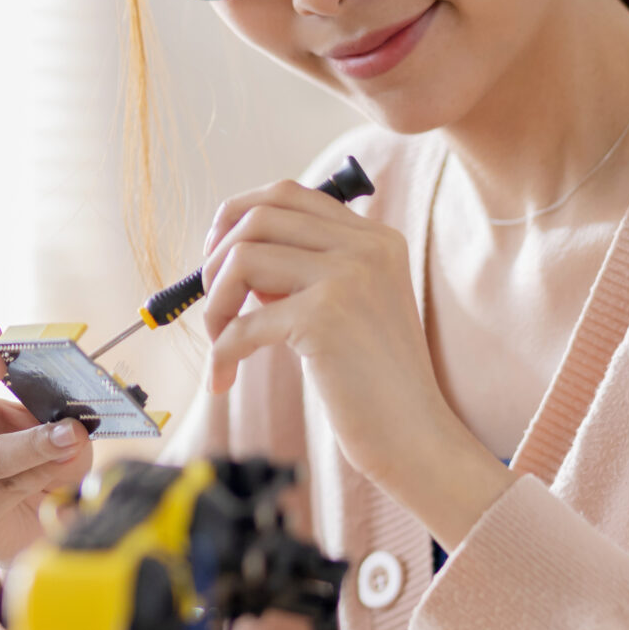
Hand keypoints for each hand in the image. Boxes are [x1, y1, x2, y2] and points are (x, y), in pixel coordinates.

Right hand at [0, 323, 93, 571]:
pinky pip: (0, 493)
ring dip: (31, 443)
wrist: (31, 520)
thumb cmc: (24, 456)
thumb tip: (62, 391)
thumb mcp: (31, 415)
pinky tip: (61, 465)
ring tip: (69, 432)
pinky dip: (38, 475)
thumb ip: (39, 398)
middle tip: (0, 360)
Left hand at [198, 181, 512, 547]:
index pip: (287, 194)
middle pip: (258, 216)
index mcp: (375, 238)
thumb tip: (232, 255)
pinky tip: (222, 379)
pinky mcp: (324, 317)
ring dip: (214, 303)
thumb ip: (304, 272)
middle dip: (216, 256)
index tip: (216, 254)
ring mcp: (347, 277)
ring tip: (220, 342)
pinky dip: (220, 353)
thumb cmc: (374, 381)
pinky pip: (241, 324)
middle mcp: (365, 246)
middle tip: (212, 301)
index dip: (237, 216)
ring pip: (241, 258)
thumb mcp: (348, 307)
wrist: (416, 436)